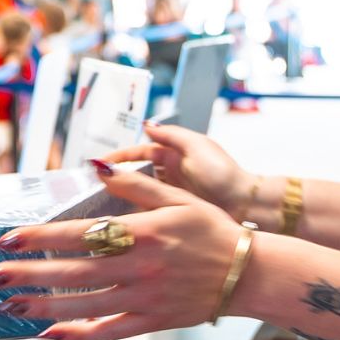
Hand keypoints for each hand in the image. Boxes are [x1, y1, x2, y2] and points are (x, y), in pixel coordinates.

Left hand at [0, 163, 242, 339]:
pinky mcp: (152, 321)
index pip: (79, 234)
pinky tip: (49, 334)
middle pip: (71, 272)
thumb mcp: (178, 198)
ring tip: (8, 307)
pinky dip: (78, 336)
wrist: (251, 274)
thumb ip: (135, 185)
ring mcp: (144, 297)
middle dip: (26, 276)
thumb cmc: (214, 232)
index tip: (7, 238)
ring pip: (83, 305)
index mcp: (143, 233)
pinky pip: (108, 332)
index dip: (39, 237)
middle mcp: (139, 267)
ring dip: (41, 308)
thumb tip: (97, 166)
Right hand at [102, 122, 250, 216]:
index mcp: (176, 153)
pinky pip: (151, 208)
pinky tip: (122, 215)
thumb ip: (170, 135)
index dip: (120, 157)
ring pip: (141, 191)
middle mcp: (172, 172)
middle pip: (137, 172)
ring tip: (102, 201)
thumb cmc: (223, 173)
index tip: (100, 163)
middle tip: (95, 185)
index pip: (140, 152)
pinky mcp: (177, 211)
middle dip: (118, 176)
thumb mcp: (197, 146)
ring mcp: (173, 193)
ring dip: (124, 194)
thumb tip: (146, 124)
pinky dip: (137, 210)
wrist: (244, 204)